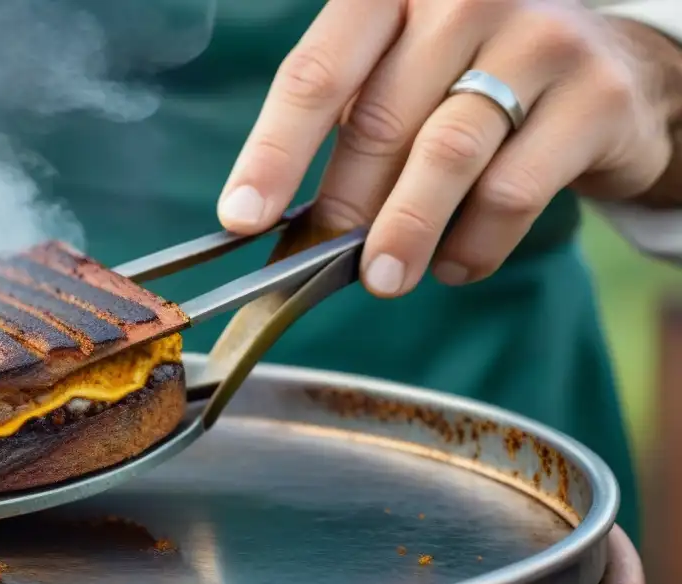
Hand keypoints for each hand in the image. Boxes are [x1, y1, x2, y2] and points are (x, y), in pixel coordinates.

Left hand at [217, 0, 681, 296]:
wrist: (606, 67)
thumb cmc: (472, 76)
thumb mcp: (403, 73)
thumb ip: (352, 126)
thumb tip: (289, 223)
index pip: (317, 73)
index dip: (273, 152)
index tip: (242, 218)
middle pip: (378, 121)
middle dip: (343, 206)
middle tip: (325, 261)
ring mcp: (538, 39)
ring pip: (444, 157)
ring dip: (403, 234)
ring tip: (384, 279)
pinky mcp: (593, 97)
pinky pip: (511, 192)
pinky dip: (472, 245)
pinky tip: (453, 264)